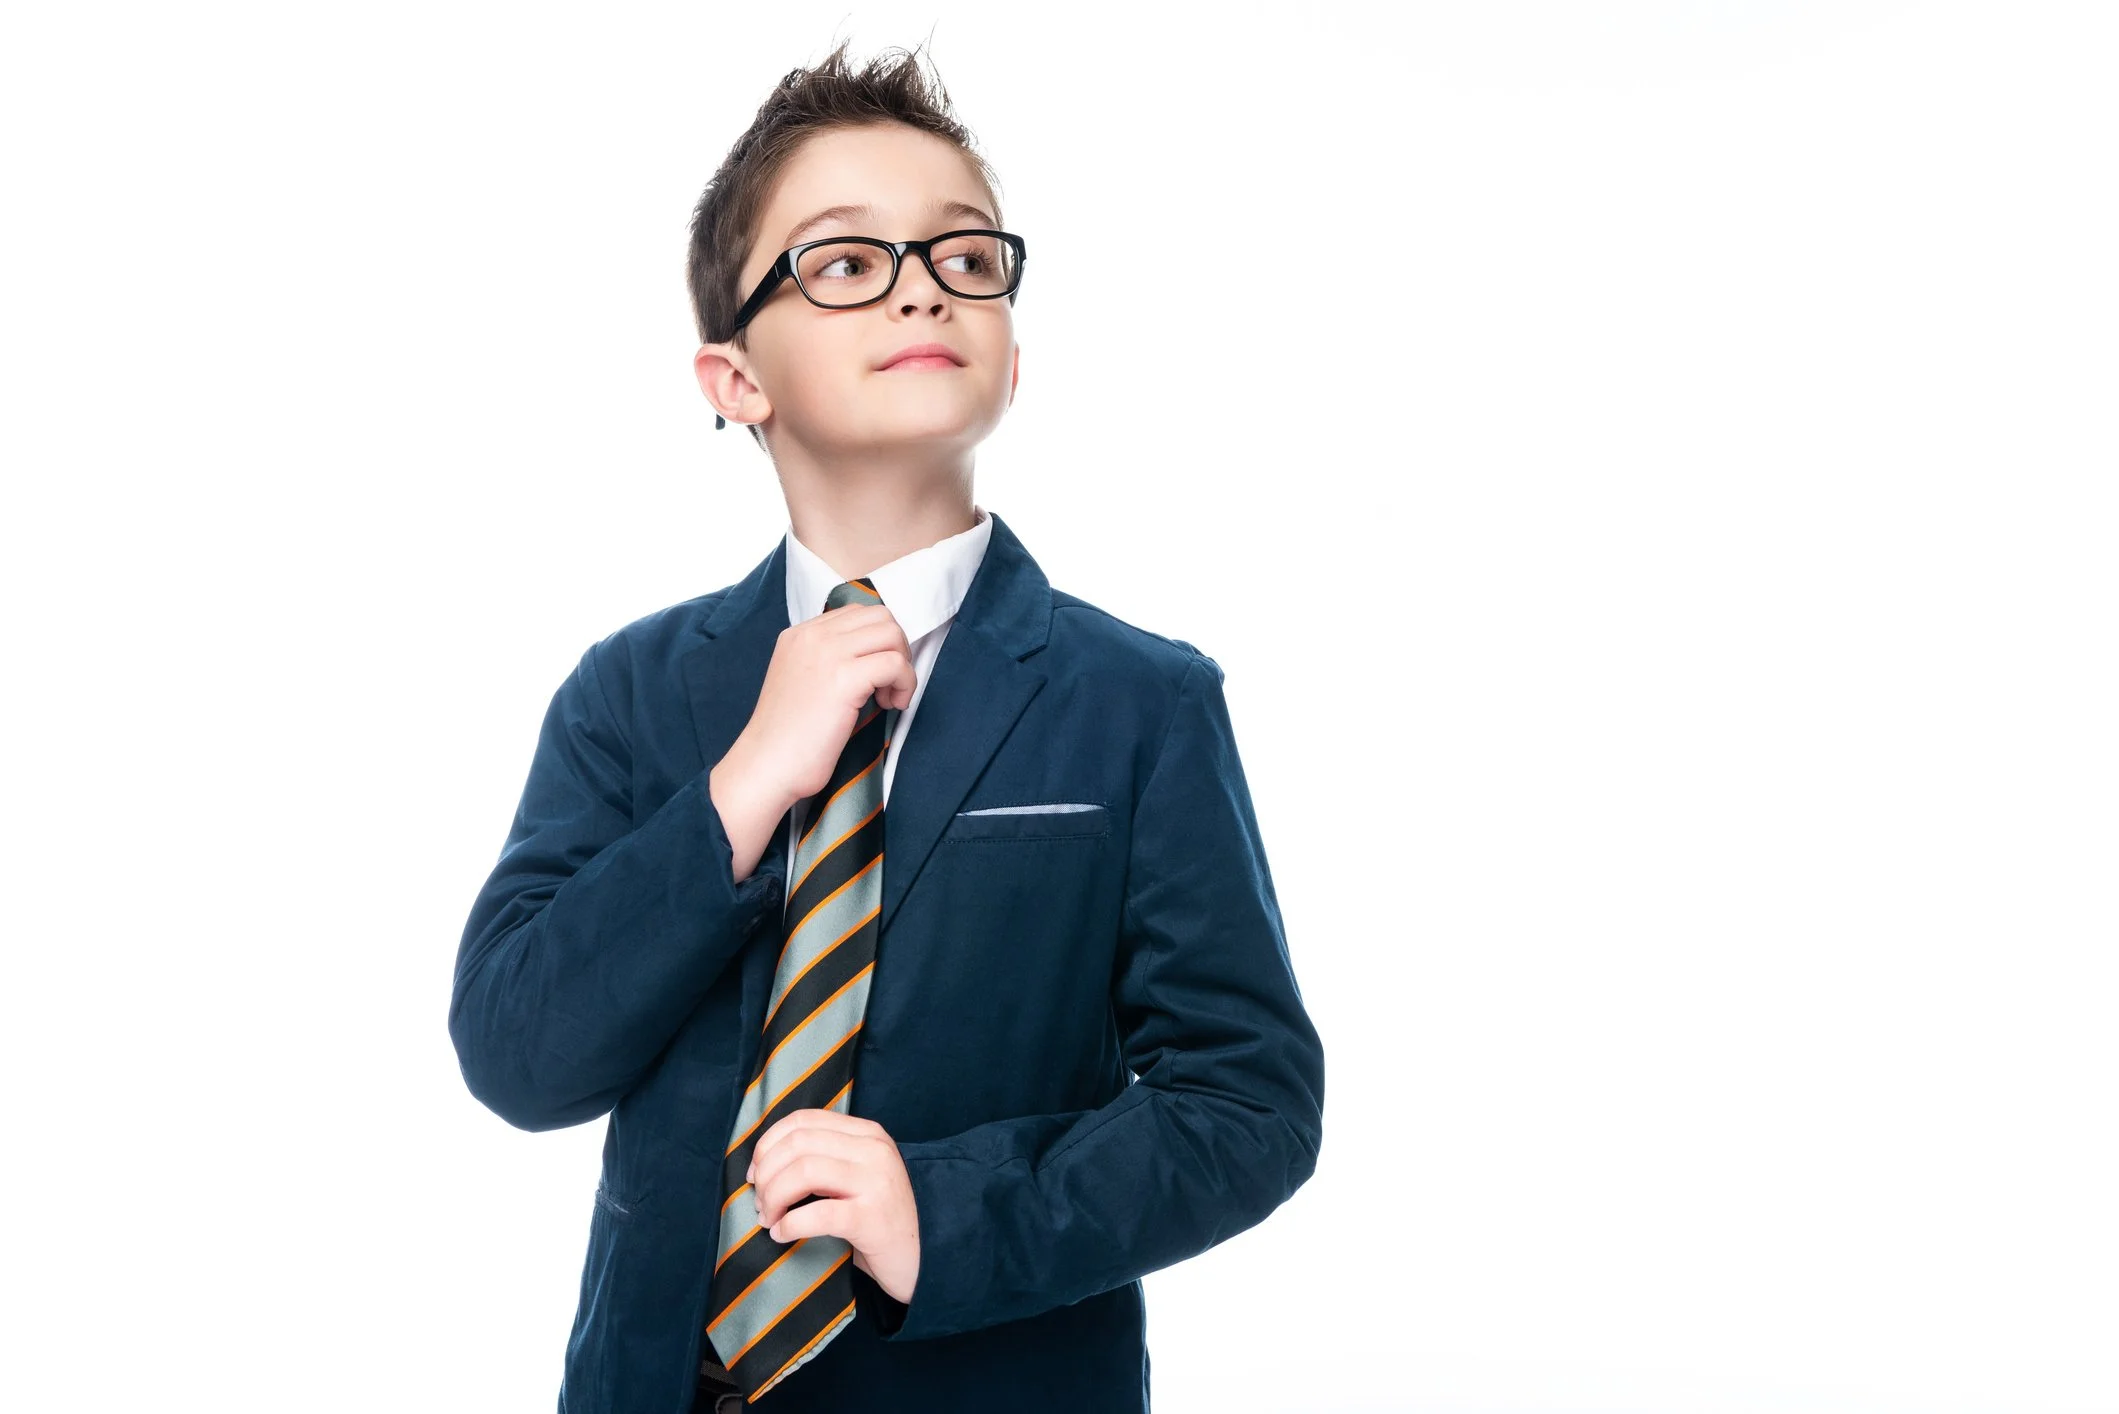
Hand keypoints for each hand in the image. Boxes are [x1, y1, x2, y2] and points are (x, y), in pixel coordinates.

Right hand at [745, 602, 916, 808]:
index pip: (857, 612)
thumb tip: (872, 658)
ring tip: (888, 697)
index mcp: (800, 634)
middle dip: (897, 648)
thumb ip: (827, 661)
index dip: (878, 640)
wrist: (766, 765)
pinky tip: (890, 706)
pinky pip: (895, 664)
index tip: (876, 673)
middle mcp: (812, 636)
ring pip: (891, 634)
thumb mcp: (801, 681)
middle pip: (880, 616)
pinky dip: (904, 684)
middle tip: (889, 683)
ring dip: (902, 666)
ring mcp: (827, 654)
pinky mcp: (843, 679)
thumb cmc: (787, 737)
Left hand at [748, 1109, 920, 1305]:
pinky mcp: (873, 1219)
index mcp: (868, 1134)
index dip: (768, 1144)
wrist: (930, 1257)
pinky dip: (789, 1224)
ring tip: (769, 1220)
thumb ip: (827, 1160)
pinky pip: (817, 1214)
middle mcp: (874, 1150)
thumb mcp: (859, 1177)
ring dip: (773, 1198)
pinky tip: (782, 1235)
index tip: (755, 1173)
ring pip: (803, 1172)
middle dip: (766, 1174)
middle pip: (798, 1144)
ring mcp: (876, 1182)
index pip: (803, 1120)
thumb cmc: (883, 1220)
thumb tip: (764, 1164)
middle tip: (760, 1204)